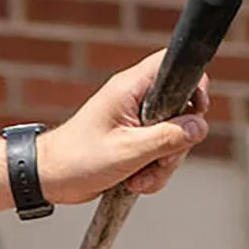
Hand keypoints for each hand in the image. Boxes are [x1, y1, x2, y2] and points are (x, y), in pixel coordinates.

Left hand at [37, 56, 209, 207]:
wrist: (48, 179)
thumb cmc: (77, 159)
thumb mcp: (128, 151)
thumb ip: (167, 138)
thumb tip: (200, 127)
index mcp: (131, 87)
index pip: (174, 65)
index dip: (194, 85)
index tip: (196, 112)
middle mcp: (135, 99)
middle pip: (181, 110)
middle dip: (176, 143)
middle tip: (158, 162)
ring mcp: (135, 121)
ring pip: (172, 137)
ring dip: (163, 163)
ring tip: (139, 180)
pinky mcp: (133, 141)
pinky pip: (158, 152)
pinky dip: (153, 170)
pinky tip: (135, 183)